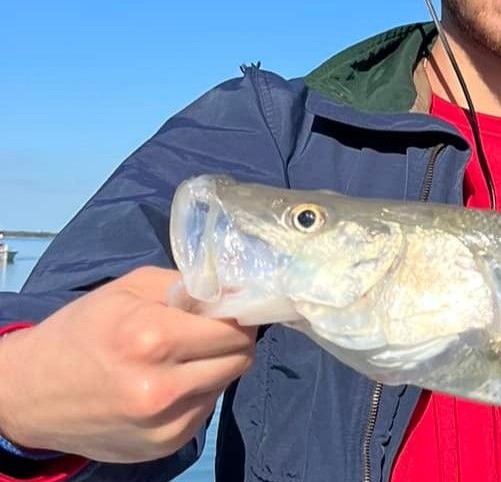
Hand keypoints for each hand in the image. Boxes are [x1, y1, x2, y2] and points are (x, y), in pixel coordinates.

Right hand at [0, 266, 257, 462]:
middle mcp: (161, 388)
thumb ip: (187, 287)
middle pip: (240, 359)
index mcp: (151, 339)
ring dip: (214, 368)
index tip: (228, 312)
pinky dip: (197, 394)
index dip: (238, 317)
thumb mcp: (128, 290)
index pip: (235, 330)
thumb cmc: (81, 332)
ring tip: (181, 359)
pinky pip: (205, 410)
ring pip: (225, 384)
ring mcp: (164, 423)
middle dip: (232, 341)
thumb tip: (237, 292)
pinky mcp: (164, 446)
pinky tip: (167, 384)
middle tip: (209, 332)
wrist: (29, 394)